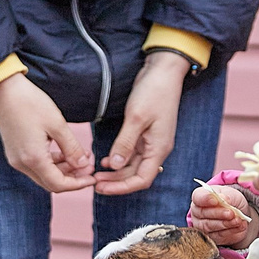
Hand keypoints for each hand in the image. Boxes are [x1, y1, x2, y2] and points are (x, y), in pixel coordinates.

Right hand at [0, 73, 93, 192]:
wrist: (4, 89)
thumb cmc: (31, 103)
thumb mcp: (57, 124)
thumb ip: (72, 148)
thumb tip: (84, 165)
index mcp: (33, 158)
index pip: (58, 184)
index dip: (78, 184)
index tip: (92, 178)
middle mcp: (22, 164)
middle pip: (50, 183)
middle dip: (72, 178)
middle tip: (90, 167)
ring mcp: (16, 158)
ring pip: (43, 174)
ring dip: (63, 170)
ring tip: (81, 158)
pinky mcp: (14, 152)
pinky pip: (35, 165)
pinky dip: (51, 163)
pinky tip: (64, 153)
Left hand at [95, 51, 190, 195]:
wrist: (164, 71)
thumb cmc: (154, 91)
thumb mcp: (136, 117)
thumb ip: (125, 143)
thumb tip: (114, 165)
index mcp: (158, 148)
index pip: (141, 179)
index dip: (121, 187)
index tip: (101, 187)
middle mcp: (157, 149)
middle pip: (136, 175)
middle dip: (115, 181)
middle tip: (94, 183)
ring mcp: (152, 141)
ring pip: (133, 165)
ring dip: (115, 171)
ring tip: (96, 174)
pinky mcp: (146, 133)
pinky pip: (133, 153)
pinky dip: (119, 158)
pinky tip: (105, 160)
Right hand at [187, 181, 257, 246]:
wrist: (238, 214)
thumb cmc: (230, 201)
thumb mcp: (232, 194)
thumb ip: (227, 196)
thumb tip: (224, 199)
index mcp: (200, 197)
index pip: (198, 197)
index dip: (205, 199)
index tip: (216, 200)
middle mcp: (197, 212)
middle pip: (203, 213)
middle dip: (219, 213)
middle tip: (231, 213)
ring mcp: (202, 226)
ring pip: (210, 226)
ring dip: (226, 223)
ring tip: (238, 220)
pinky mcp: (211, 237)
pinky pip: (219, 235)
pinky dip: (231, 231)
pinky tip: (240, 226)